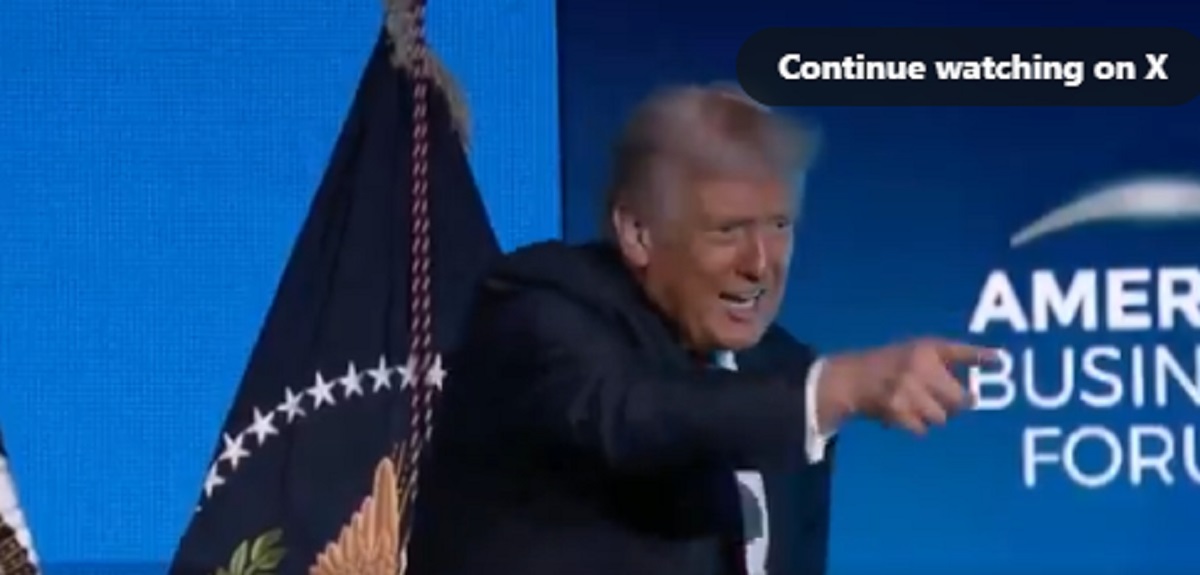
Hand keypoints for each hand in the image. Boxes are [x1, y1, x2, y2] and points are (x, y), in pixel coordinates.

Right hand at [817, 338, 996, 434]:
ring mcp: (907, 392)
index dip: (980, 358)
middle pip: (959, 399)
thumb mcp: (923, 348)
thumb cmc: (894, 362)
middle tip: (943, 398)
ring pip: (941, 417)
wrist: (851, 379)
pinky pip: (923, 429)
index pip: (960, 353)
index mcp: (925, 350)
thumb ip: (958, 354)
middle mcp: (918, 369)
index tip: (995, 366)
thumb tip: (998, 357)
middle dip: (955, 402)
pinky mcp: (897, 412)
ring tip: (920, 405)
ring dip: (934, 414)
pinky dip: (917, 425)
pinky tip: (905, 414)